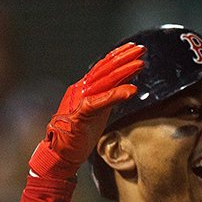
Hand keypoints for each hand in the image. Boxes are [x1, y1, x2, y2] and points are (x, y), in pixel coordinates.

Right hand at [28, 42, 143, 178]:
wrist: (60, 152)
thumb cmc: (79, 134)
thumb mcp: (99, 110)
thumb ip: (110, 96)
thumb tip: (127, 84)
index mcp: (84, 88)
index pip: (103, 66)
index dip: (119, 56)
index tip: (134, 48)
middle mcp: (81, 90)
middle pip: (104, 68)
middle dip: (124, 57)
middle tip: (141, 49)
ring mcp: (79, 100)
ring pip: (103, 80)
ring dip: (123, 71)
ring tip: (140, 64)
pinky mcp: (80, 114)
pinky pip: (99, 101)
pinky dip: (116, 94)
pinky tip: (131, 90)